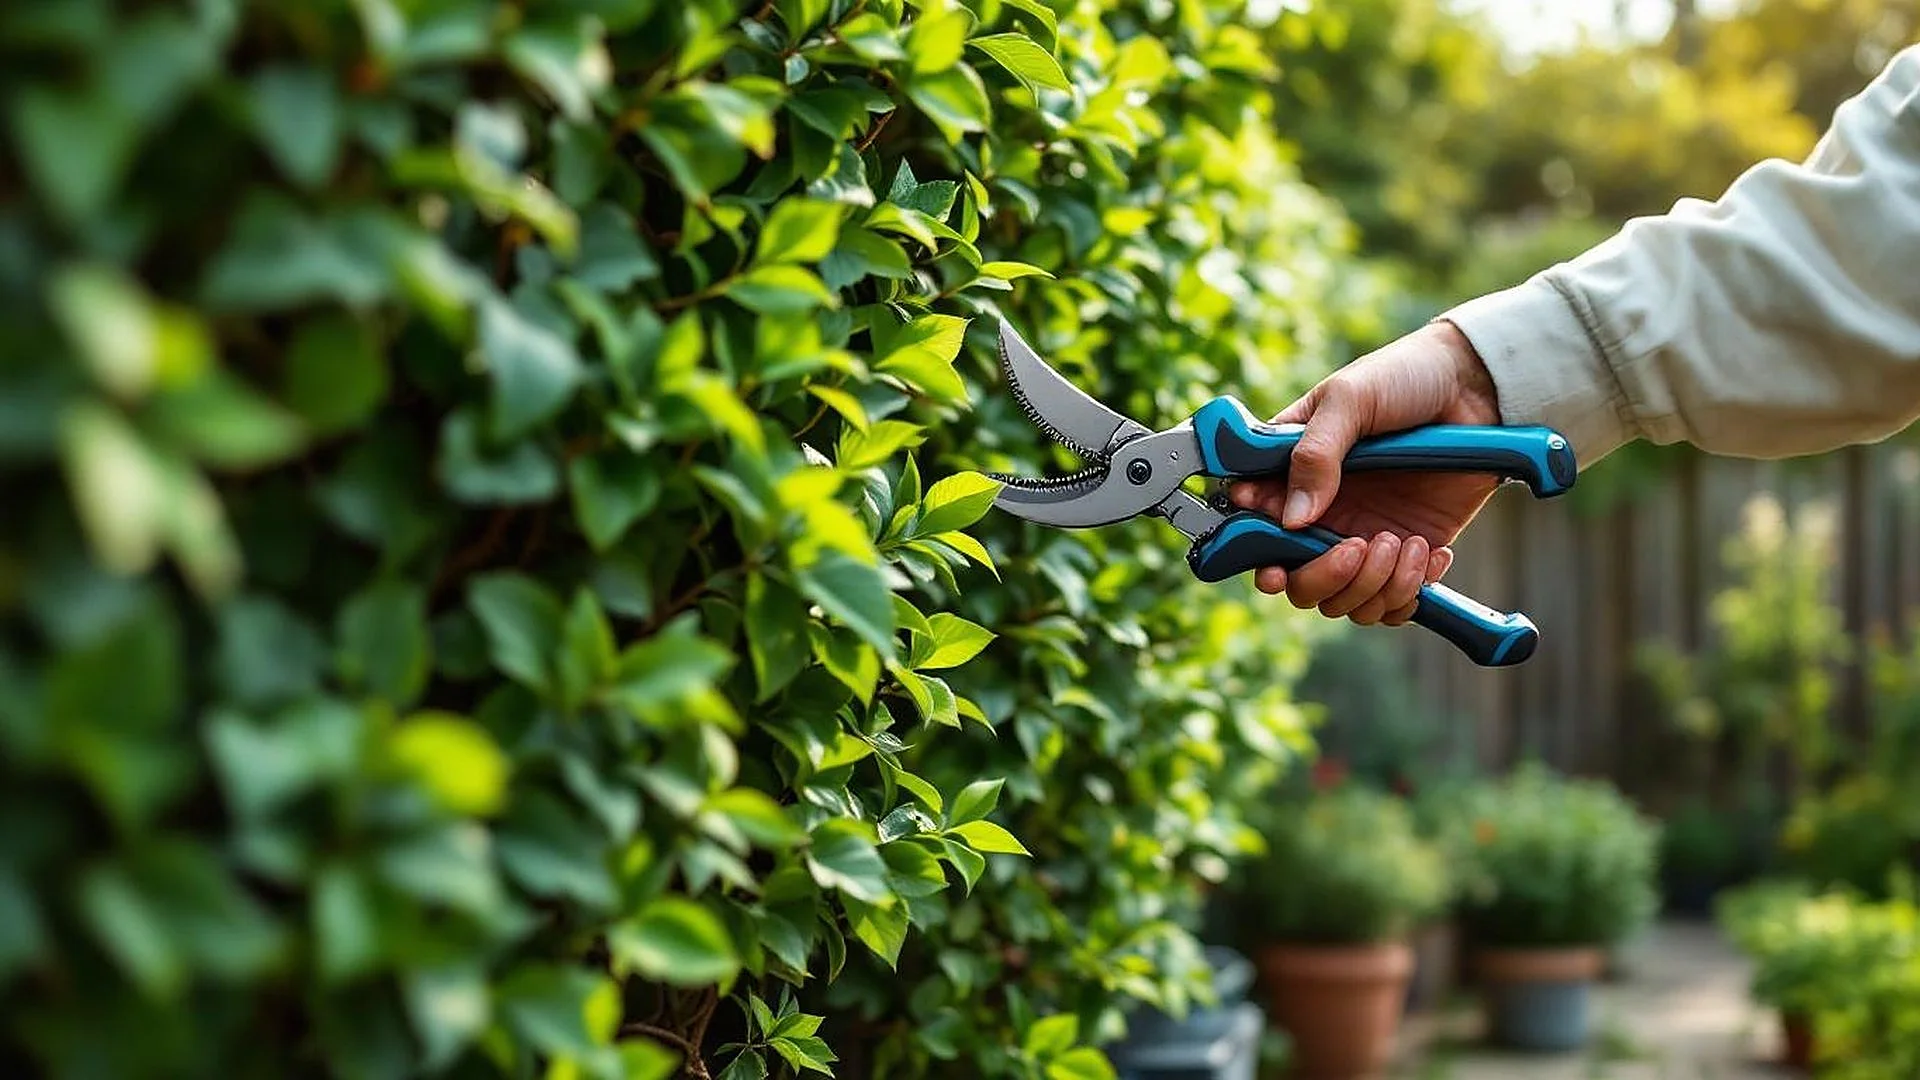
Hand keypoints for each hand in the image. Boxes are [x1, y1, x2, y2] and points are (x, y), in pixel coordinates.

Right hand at [1226, 319, 1502, 625]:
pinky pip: (1393, 602)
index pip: (1254, 526)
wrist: (1475, 387)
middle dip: (1322, 576)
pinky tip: (1430, 551)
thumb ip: (1315, 454)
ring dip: (1371, 584)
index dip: (1257, 548)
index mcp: (1292, 474)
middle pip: (1297, 581)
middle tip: (1354, 546)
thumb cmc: (1402, 378)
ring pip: (1345, 600)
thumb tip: (1292, 518)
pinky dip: (1410, 591)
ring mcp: (1363, 537)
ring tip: (1401, 541)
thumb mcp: (1349, 400)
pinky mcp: (1408, 553)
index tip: (1277, 554)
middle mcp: (1322, 514)